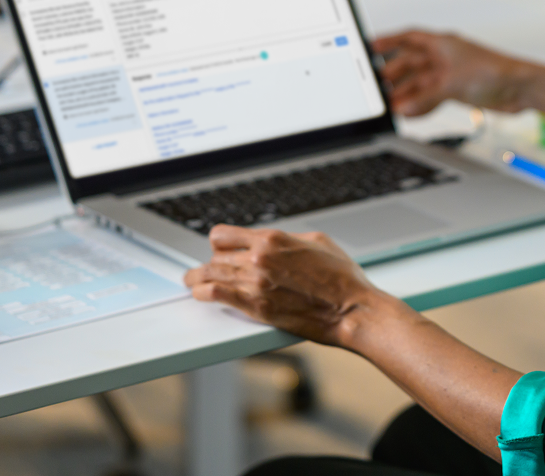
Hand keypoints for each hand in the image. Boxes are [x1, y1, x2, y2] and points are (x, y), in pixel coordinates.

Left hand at [183, 226, 393, 346]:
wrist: (352, 309)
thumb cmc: (341, 278)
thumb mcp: (318, 241)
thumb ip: (288, 239)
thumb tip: (273, 242)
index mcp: (273, 239)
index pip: (224, 235)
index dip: (219, 242)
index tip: (219, 249)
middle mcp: (259, 258)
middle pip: (216, 256)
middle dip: (213, 263)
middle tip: (210, 269)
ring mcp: (255, 284)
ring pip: (210, 275)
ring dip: (198, 278)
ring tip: (192, 281)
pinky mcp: (257, 308)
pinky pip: (217, 296)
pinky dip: (204, 293)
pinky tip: (200, 294)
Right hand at [373, 30, 529, 116]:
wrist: (520, 88)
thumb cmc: (494, 71)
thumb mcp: (451, 83)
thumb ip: (424, 97)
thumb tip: (403, 107)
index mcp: (442, 43)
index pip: (408, 37)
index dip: (389, 40)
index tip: (371, 46)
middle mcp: (444, 57)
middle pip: (411, 63)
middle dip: (395, 75)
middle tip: (379, 87)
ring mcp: (450, 74)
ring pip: (420, 83)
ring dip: (407, 94)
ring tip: (392, 106)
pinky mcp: (457, 90)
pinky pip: (432, 97)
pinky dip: (422, 105)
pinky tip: (411, 114)